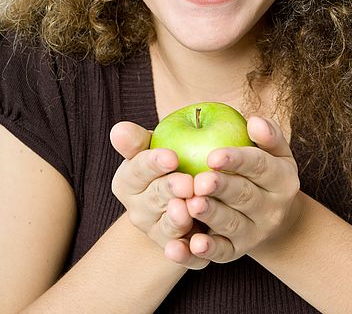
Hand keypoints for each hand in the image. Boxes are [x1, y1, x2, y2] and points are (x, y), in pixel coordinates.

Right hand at [110, 122, 208, 268]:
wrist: (187, 197)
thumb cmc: (171, 161)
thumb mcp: (154, 145)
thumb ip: (137, 140)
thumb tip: (118, 130)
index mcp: (128, 182)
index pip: (137, 171)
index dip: (152, 163)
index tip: (171, 156)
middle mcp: (139, 211)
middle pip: (154, 199)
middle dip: (169, 190)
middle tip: (186, 182)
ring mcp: (158, 234)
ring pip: (168, 228)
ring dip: (177, 220)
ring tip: (189, 210)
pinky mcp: (181, 253)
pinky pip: (184, 256)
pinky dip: (188, 253)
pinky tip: (197, 245)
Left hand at [173, 117, 299, 263]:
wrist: (273, 216)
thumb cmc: (266, 172)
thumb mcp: (275, 152)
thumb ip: (268, 135)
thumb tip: (255, 121)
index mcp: (283, 179)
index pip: (260, 166)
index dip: (237, 160)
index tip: (213, 155)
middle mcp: (273, 209)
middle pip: (245, 196)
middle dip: (222, 188)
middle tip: (200, 181)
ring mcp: (256, 232)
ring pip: (231, 224)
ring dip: (211, 215)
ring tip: (191, 205)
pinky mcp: (237, 252)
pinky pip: (221, 252)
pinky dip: (206, 250)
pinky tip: (189, 244)